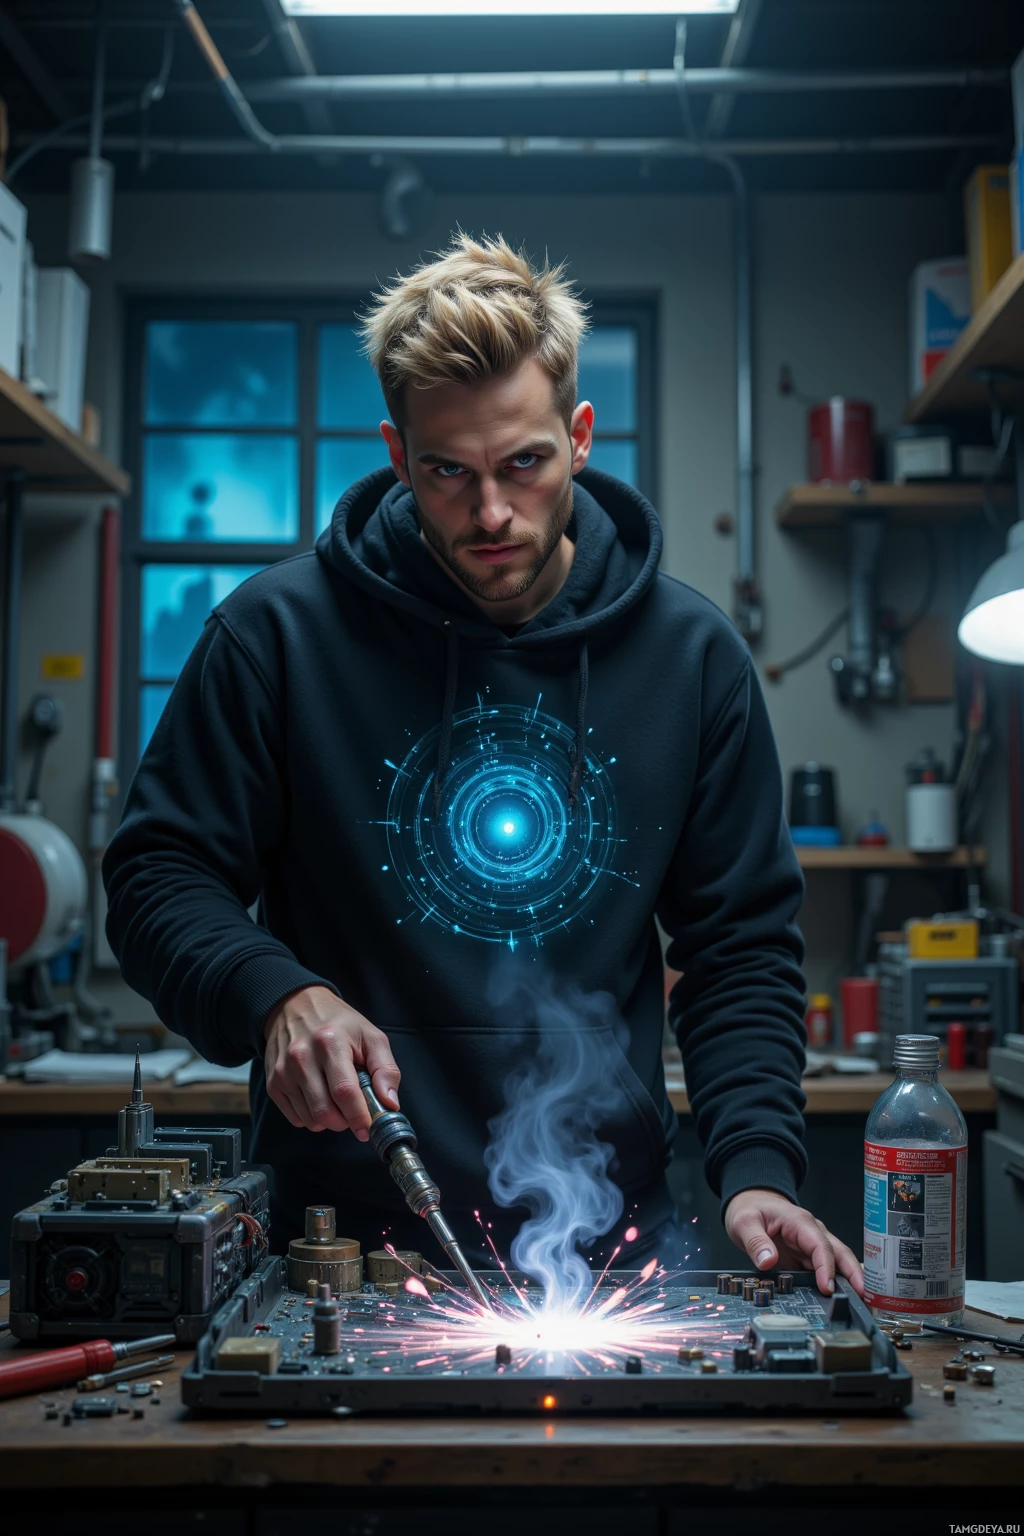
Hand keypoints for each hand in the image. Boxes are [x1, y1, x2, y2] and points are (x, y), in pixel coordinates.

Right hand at [262, 985, 400, 1138]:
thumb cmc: (339, 1024)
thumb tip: (389, 1104)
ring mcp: (283, 1071)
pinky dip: (311, 1117)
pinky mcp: (273, 1083)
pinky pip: (295, 1118)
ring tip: (336, 1101)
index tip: (367, 1129)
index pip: (344, 1092)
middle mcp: (301, 1057)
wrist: (296, 1006)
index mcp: (330, 1042)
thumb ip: (386, 1069)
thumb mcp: (370, 1036)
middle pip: (325, 1112)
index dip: (358, 1116)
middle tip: (354, 1112)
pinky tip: (319, 1098)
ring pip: (310, 1120)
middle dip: (345, 1122)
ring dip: (329, 1121)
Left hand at [724, 1187, 864, 1296]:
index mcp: (800, 1222)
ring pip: (839, 1264)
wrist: (751, 1203)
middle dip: (855, 1275)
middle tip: (863, 1300)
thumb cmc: (751, 1209)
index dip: (827, 1267)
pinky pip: (826, 1271)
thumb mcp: (744, 1222)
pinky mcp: (809, 1258)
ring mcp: (812, 1246)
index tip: (827, 1288)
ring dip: (851, 1283)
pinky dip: (838, 1285)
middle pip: (840, 1254)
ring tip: (861, 1306)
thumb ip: (755, 1242)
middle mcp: (812, 1233)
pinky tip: (844, 1301)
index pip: (820, 1245)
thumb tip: (767, 1261)